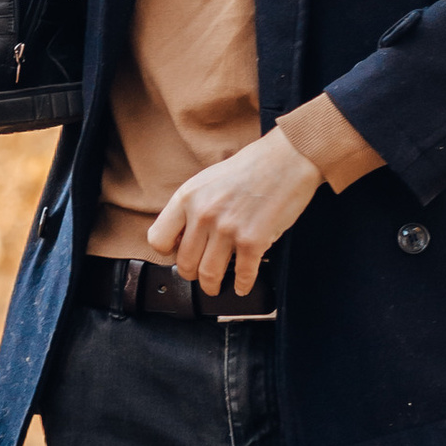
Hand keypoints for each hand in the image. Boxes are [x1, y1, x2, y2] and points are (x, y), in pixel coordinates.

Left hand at [146, 127, 323, 299]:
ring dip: (212, 286)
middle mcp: (203, 214)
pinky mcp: (253, 241)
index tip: (178, 253)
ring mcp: (227, 229)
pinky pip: (242, 276)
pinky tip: (243, 285)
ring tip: (217, 286)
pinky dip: (242, 286)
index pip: (159, 239)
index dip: (168, 251)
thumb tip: (185, 236)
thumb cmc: (251, 167)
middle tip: (200, 275)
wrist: (287, 159)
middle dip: (192, 275)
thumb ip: (193, 206)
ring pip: (208, 275)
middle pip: (185, 263)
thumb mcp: (208, 180)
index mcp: (188, 197)